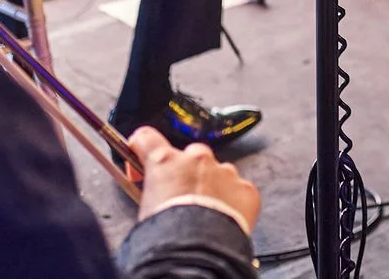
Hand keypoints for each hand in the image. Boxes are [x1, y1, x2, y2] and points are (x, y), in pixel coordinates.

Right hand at [130, 129, 261, 232]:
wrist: (197, 250)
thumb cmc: (166, 234)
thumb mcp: (146, 210)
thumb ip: (155, 192)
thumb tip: (157, 197)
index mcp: (164, 162)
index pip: (147, 138)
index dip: (143, 146)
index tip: (142, 157)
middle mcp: (196, 159)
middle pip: (191, 156)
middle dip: (186, 172)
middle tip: (183, 198)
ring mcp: (225, 171)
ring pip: (219, 173)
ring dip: (213, 187)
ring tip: (207, 216)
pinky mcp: (246, 189)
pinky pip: (240, 191)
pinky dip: (234, 203)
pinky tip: (226, 221)